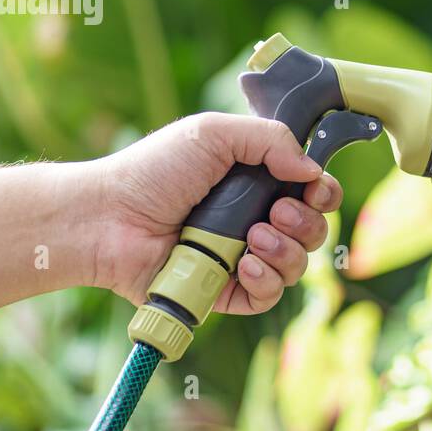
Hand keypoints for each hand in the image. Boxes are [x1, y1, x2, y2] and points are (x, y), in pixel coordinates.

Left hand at [90, 112, 342, 313]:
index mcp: (255, 182)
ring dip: (287, 250)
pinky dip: (266, 280)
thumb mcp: (213, 134)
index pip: (312, 192)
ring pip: (297, 265)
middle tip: (275, 211)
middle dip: (306, 222)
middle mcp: (253, 220)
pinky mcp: (225, 291)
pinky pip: (268, 296)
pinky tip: (244, 264)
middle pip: (313, 230)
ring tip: (252, 238)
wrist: (109, 218)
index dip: (322, 192)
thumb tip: (312, 169)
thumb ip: (270, 139)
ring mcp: (241, 257)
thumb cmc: (154, 171)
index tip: (313, 189)